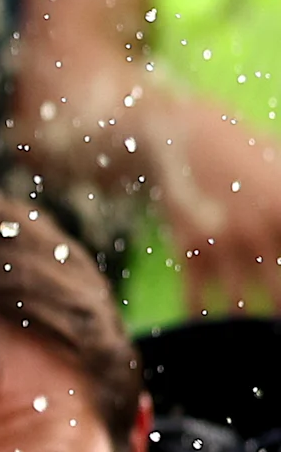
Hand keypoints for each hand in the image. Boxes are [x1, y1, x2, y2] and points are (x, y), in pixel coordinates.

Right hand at [139, 92, 280, 317]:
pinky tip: (206, 315)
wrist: (180, 134)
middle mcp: (257, 232)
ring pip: (240, 306)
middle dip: (276, 308)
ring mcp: (220, 244)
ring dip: (245, 314)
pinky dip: (200, 313)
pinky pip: (195, 300)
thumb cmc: (241, 148)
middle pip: (278, 296)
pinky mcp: (188, 250)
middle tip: (273, 312)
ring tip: (249, 317)